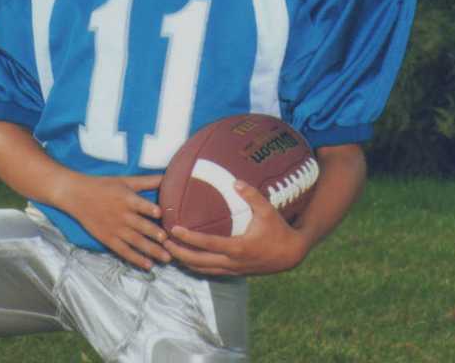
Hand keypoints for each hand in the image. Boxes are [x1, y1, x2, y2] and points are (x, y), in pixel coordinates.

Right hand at [63, 173, 170, 270]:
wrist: (78, 196)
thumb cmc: (104, 186)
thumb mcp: (125, 181)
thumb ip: (147, 181)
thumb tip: (167, 176)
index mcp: (126, 198)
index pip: (140, 205)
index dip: (151, 209)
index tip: (161, 215)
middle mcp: (122, 215)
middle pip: (141, 227)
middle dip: (156, 235)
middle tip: (170, 243)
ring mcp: (115, 229)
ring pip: (136, 241)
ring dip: (151, 250)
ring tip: (166, 258)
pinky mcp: (108, 239)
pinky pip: (124, 251)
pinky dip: (136, 259)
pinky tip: (148, 265)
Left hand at [164, 180, 307, 275]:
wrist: (291, 254)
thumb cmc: (278, 230)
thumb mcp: (268, 210)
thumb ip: (252, 195)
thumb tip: (235, 181)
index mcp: (239, 247)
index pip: (208, 244)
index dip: (189, 238)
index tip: (174, 230)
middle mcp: (233, 261)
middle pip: (200, 262)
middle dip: (179, 253)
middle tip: (162, 242)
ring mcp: (233, 269)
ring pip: (204, 270)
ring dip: (185, 261)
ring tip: (169, 251)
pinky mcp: (235, 272)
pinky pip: (211, 271)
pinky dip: (197, 266)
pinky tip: (187, 258)